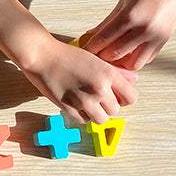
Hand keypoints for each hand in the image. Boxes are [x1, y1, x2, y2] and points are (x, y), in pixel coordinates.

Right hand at [0, 0, 137, 124]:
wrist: (42, 56)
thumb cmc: (66, 55)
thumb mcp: (96, 58)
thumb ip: (117, 71)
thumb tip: (134, 80)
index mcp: (108, 74)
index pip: (131, 98)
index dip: (125, 98)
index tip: (117, 94)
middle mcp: (99, 89)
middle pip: (115, 110)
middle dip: (108, 105)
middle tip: (97, 95)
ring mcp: (84, 100)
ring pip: (101, 119)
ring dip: (97, 113)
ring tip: (88, 102)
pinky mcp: (69, 109)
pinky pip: (84, 120)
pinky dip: (83, 115)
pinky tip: (77, 103)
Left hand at [83, 0, 175, 69]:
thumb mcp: (122, 4)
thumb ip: (105, 23)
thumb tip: (89, 36)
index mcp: (128, 17)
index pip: (102, 41)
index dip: (90, 49)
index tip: (84, 51)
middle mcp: (143, 29)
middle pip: (115, 55)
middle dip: (102, 56)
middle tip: (97, 53)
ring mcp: (156, 36)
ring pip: (133, 64)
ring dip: (122, 62)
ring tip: (114, 55)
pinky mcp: (165, 39)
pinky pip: (148, 58)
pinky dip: (136, 58)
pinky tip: (130, 52)